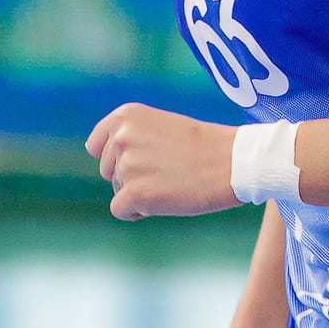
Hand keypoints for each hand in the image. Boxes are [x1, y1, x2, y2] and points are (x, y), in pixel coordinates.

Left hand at [85, 103, 238, 219]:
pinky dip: (138, 212)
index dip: (116, 158)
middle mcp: (121, 137)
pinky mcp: (133, 193)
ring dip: (139, 192)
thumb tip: (102, 158)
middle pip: (108, 170)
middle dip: (130, 176)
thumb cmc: (201, 147)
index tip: (141, 160)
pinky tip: (162, 201)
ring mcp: (126, 165)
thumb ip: (130, 138)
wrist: (232, 162)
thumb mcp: (159, 126)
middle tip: (166, 170)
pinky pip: (120, 210)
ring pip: (117, 190)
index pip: (96, 145)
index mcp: (126, 116)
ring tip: (169, 182)